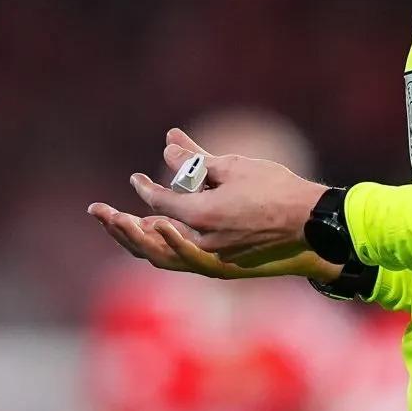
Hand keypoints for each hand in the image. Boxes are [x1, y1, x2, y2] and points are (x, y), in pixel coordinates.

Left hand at [87, 128, 328, 275]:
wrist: (312, 223)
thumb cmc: (275, 189)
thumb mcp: (232, 166)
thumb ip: (196, 159)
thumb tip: (168, 146)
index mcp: (203, 217)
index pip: (160, 203)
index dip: (144, 189)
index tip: (135, 178)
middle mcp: (203, 243)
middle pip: (149, 240)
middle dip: (121, 224)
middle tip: (98, 212)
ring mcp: (213, 258)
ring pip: (163, 256)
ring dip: (137, 240)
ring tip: (116, 225)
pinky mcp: (222, 264)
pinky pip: (181, 259)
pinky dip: (163, 247)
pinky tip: (155, 236)